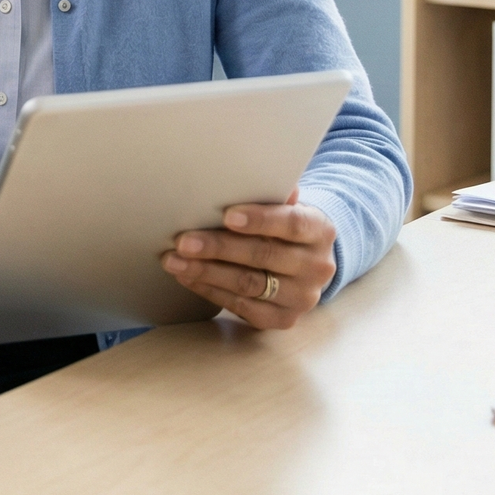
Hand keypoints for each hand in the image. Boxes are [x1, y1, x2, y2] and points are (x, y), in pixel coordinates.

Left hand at [161, 188, 336, 329]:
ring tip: (174, 261)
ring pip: (249, 284)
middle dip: (219, 248)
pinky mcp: (284, 319)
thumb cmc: (283, 223)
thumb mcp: (284, 205)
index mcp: (320, 230)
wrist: (306, 260)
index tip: (226, 216)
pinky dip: (211, 291)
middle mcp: (317, 267)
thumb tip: (247, 175)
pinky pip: (243, 307)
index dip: (259, 220)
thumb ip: (269, 193)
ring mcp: (302, 297)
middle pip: (264, 256)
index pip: (291, 224)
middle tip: (183, 241)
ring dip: (206, 272)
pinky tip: (188, 278)